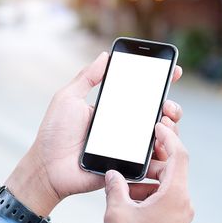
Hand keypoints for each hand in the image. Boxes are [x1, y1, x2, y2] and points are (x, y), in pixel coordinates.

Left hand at [4, 52, 182, 215]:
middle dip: (171, 107)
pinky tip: (162, 146)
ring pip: (161, 138)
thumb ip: (87, 77)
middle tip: (166, 105)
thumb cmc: (54, 133)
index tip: (174, 71)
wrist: (48, 167)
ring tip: (164, 122)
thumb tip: (105, 54)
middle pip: (158, 116)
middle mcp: (124, 128)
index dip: (160, 83)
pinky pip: (152, 163)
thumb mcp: (68, 99)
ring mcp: (128, 148)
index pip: (141, 94)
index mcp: (113, 110)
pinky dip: (163, 154)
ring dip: (171, 129)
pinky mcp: (128, 167)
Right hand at [103, 123, 192, 222]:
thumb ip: (115, 187)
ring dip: (148, 179)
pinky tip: (130, 199)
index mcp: (174, 194)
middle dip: (153, 159)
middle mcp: (182, 202)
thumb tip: (113, 174)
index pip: (179, 154)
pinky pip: (165, 199)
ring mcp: (180, 215)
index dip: (169, 136)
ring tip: (125, 183)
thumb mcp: (117, 212)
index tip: (158, 125)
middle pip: (174, 168)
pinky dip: (150, 193)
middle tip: (137, 151)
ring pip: (167, 185)